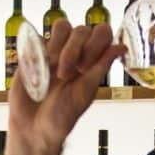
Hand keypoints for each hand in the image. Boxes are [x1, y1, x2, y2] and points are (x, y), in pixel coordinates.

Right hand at [8, 18, 123, 154]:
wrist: (32, 128)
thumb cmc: (61, 116)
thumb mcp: (84, 93)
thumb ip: (101, 67)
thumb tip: (122, 47)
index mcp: (91, 62)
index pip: (101, 34)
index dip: (95, 44)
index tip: (84, 68)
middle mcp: (74, 53)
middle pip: (81, 30)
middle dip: (74, 51)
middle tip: (65, 76)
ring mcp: (54, 51)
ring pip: (62, 25)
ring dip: (58, 45)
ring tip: (51, 70)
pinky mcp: (33, 52)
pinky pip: (37, 36)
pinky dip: (38, 49)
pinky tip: (36, 70)